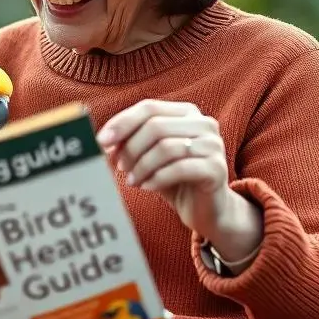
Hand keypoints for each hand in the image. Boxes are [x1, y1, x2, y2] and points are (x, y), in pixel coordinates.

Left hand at [97, 100, 262, 261]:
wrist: (207, 210)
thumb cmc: (174, 179)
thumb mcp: (150, 156)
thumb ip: (131, 142)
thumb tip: (103, 140)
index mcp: (187, 113)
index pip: (149, 108)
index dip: (122, 123)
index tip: (101, 141)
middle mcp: (204, 123)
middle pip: (155, 126)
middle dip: (131, 148)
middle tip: (120, 166)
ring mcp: (213, 145)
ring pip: (166, 147)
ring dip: (142, 166)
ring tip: (132, 181)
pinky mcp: (217, 169)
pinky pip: (179, 168)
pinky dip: (157, 178)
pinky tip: (147, 187)